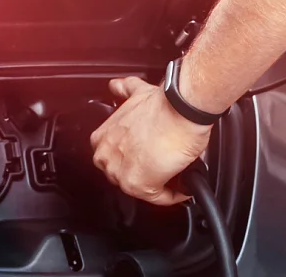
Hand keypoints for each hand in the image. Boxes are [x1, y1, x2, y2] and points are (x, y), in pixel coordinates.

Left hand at [89, 76, 212, 205]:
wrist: (181, 109)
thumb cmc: (164, 103)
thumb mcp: (135, 92)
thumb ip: (123, 92)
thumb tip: (119, 87)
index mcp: (103, 135)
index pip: (114, 156)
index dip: (133, 157)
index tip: (148, 156)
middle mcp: (107, 154)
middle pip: (124, 173)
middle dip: (142, 170)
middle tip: (162, 165)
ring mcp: (120, 171)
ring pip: (139, 186)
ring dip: (157, 182)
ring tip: (174, 175)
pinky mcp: (139, 185)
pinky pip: (158, 198)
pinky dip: (172, 195)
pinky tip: (181, 189)